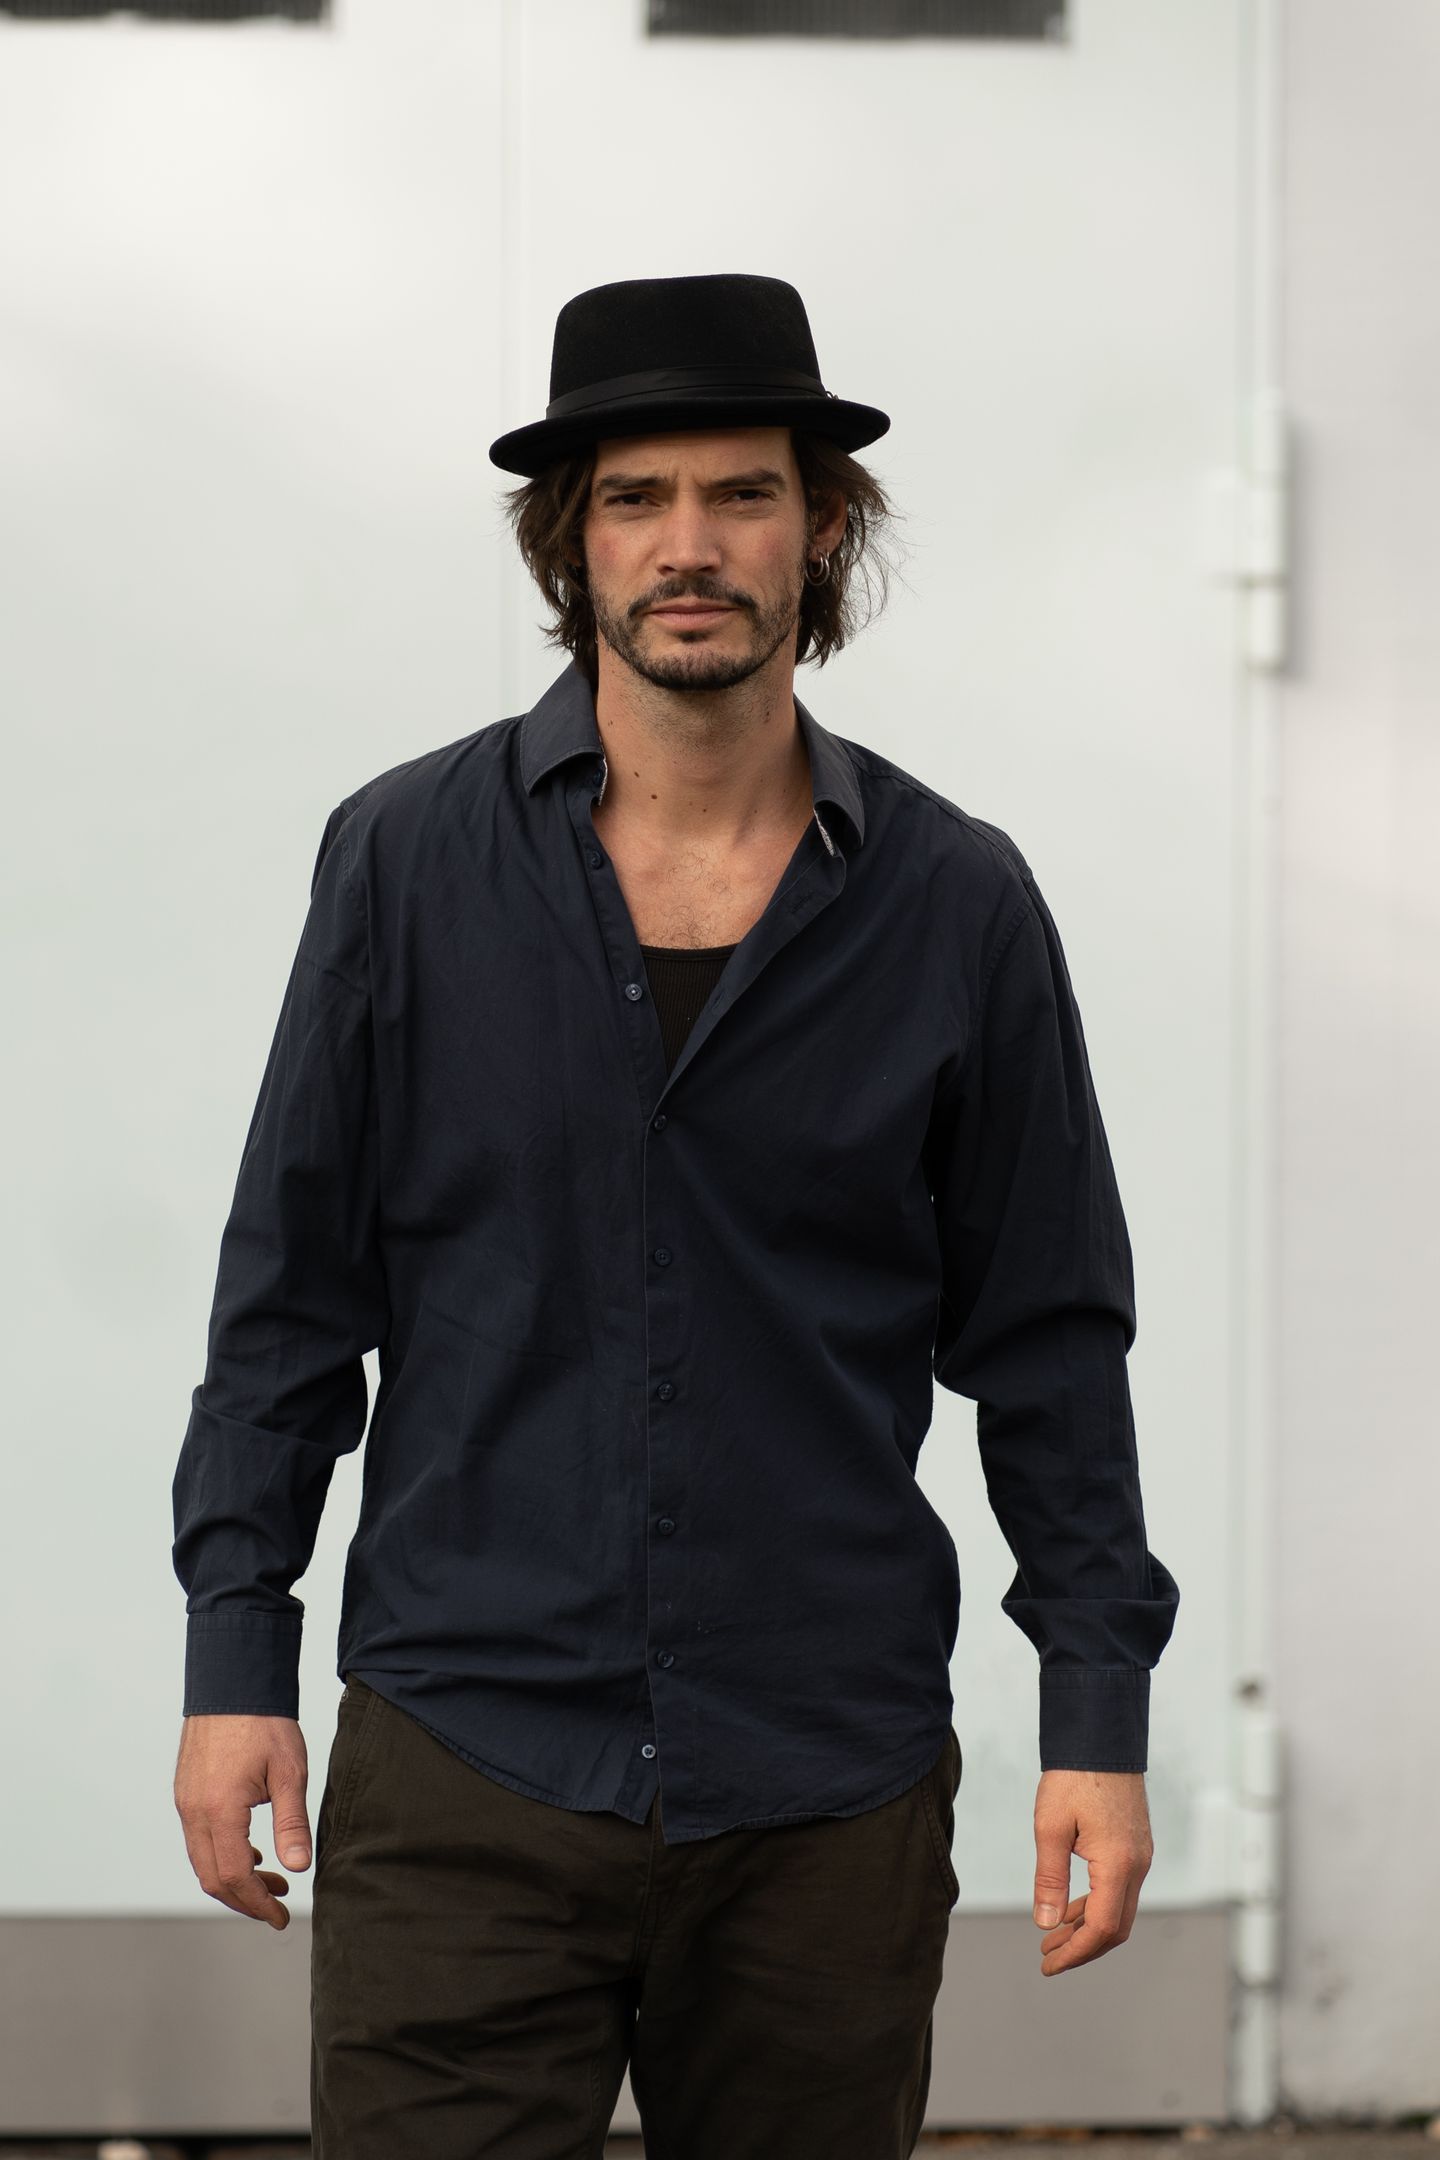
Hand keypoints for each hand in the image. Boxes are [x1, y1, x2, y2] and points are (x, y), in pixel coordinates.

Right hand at [174, 1714, 311, 1929]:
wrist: (234, 1678)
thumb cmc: (265, 1721)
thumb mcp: (289, 1772)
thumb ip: (292, 1823)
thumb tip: (299, 1868)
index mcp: (219, 1810)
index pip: (234, 1877)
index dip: (257, 1903)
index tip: (280, 1916)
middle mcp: (193, 1811)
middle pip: (212, 1877)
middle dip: (244, 1899)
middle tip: (277, 1904)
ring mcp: (185, 1801)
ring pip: (202, 1860)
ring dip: (233, 1878)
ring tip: (271, 1879)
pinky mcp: (186, 1791)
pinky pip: (199, 1838)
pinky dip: (222, 1855)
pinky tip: (252, 1851)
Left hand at [1031, 1768, 1152, 1975]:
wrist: (1101, 1736)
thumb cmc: (1073, 1777)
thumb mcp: (1050, 1828)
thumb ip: (1050, 1879)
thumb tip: (1046, 1924)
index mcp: (1118, 1865)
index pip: (1101, 1929)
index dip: (1075, 1953)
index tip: (1048, 1964)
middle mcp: (1137, 1865)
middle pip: (1115, 1927)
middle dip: (1082, 1947)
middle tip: (1048, 1955)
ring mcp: (1140, 1855)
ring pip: (1119, 1909)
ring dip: (1087, 1927)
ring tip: (1053, 1935)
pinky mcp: (1136, 1845)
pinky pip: (1120, 1889)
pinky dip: (1096, 1905)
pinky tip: (1071, 1906)